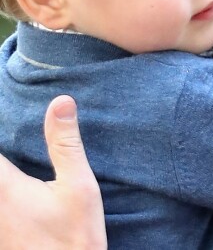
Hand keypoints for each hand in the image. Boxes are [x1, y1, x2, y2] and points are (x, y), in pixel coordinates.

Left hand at [0, 95, 106, 249]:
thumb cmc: (75, 237)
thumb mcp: (79, 186)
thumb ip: (65, 143)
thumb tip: (61, 101)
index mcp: (4, 187)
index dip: (0, 131)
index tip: (3, 115)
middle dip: (0, 159)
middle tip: (10, 158)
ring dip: (3, 173)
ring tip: (13, 173)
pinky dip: (5, 197)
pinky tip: (14, 197)